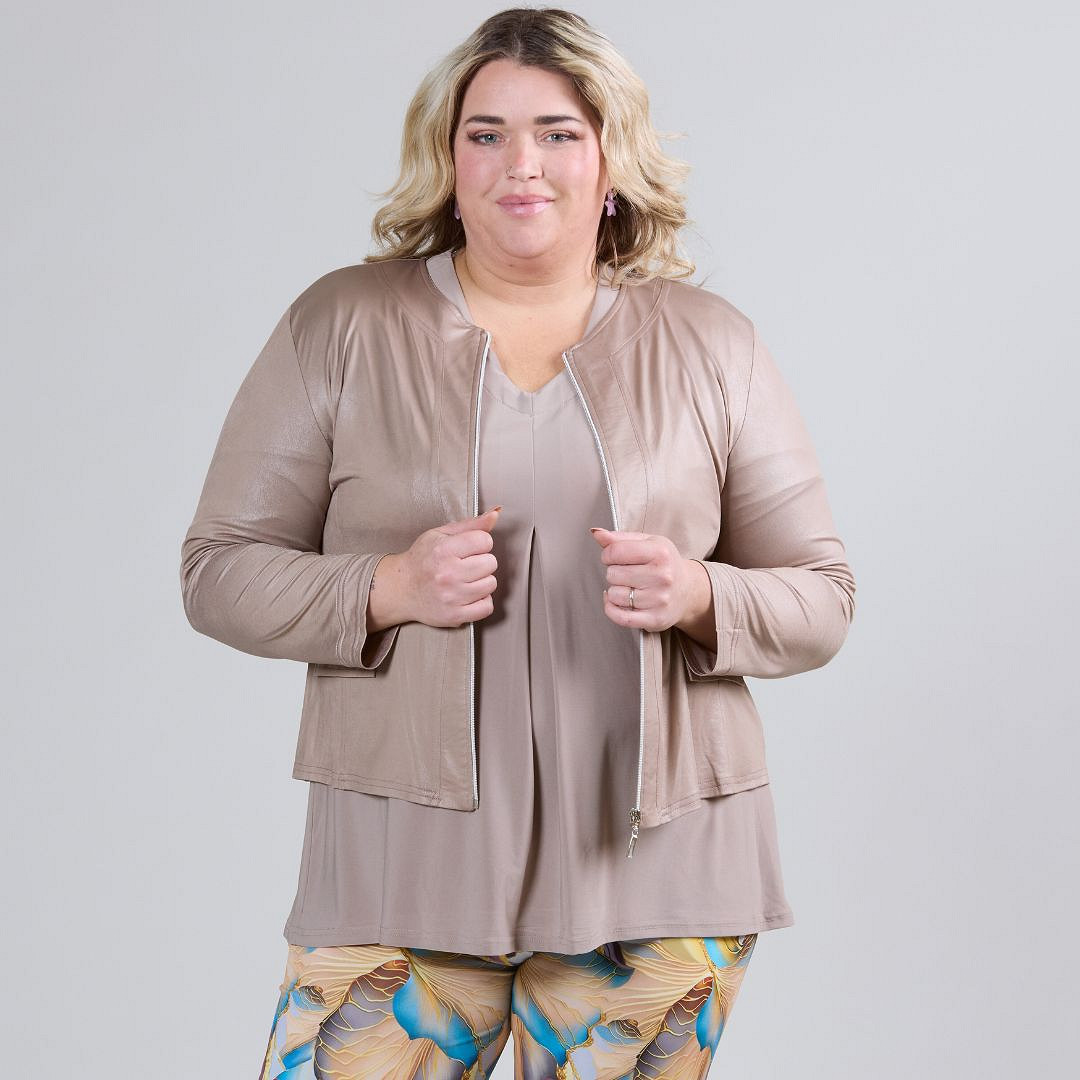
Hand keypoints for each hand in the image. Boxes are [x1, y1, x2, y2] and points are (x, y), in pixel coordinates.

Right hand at [383, 506, 502, 628]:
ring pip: (491, 584)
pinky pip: (487, 607)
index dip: (479, 543)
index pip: (485, 540)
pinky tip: (469, 595)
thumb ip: (471, 524)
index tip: (468, 548)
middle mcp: (447, 574)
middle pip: (491, 563)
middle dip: (482, 562)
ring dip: (482, 581)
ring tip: (466, 579)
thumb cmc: (422, 559)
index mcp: (443, 550)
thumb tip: (496, 514)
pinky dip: (481, 601)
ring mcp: (451, 597)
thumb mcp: (441, 534)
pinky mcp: (454, 615)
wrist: (401, 589)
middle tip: (465, 565)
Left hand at [589, 527, 712, 634]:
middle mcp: (662, 576)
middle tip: (628, 574)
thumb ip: (619, 538)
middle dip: (614, 573)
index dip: (608, 554)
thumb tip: (596, 533)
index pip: (615, 551)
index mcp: (660, 553)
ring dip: (615, 591)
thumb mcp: (647, 543)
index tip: (615, 557)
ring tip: (630, 587)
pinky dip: (611, 609)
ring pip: (614, 595)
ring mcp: (659, 599)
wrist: (688, 591)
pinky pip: (620, 617)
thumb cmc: (664, 563)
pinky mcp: (655, 619)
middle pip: (612, 574)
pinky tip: (617, 601)